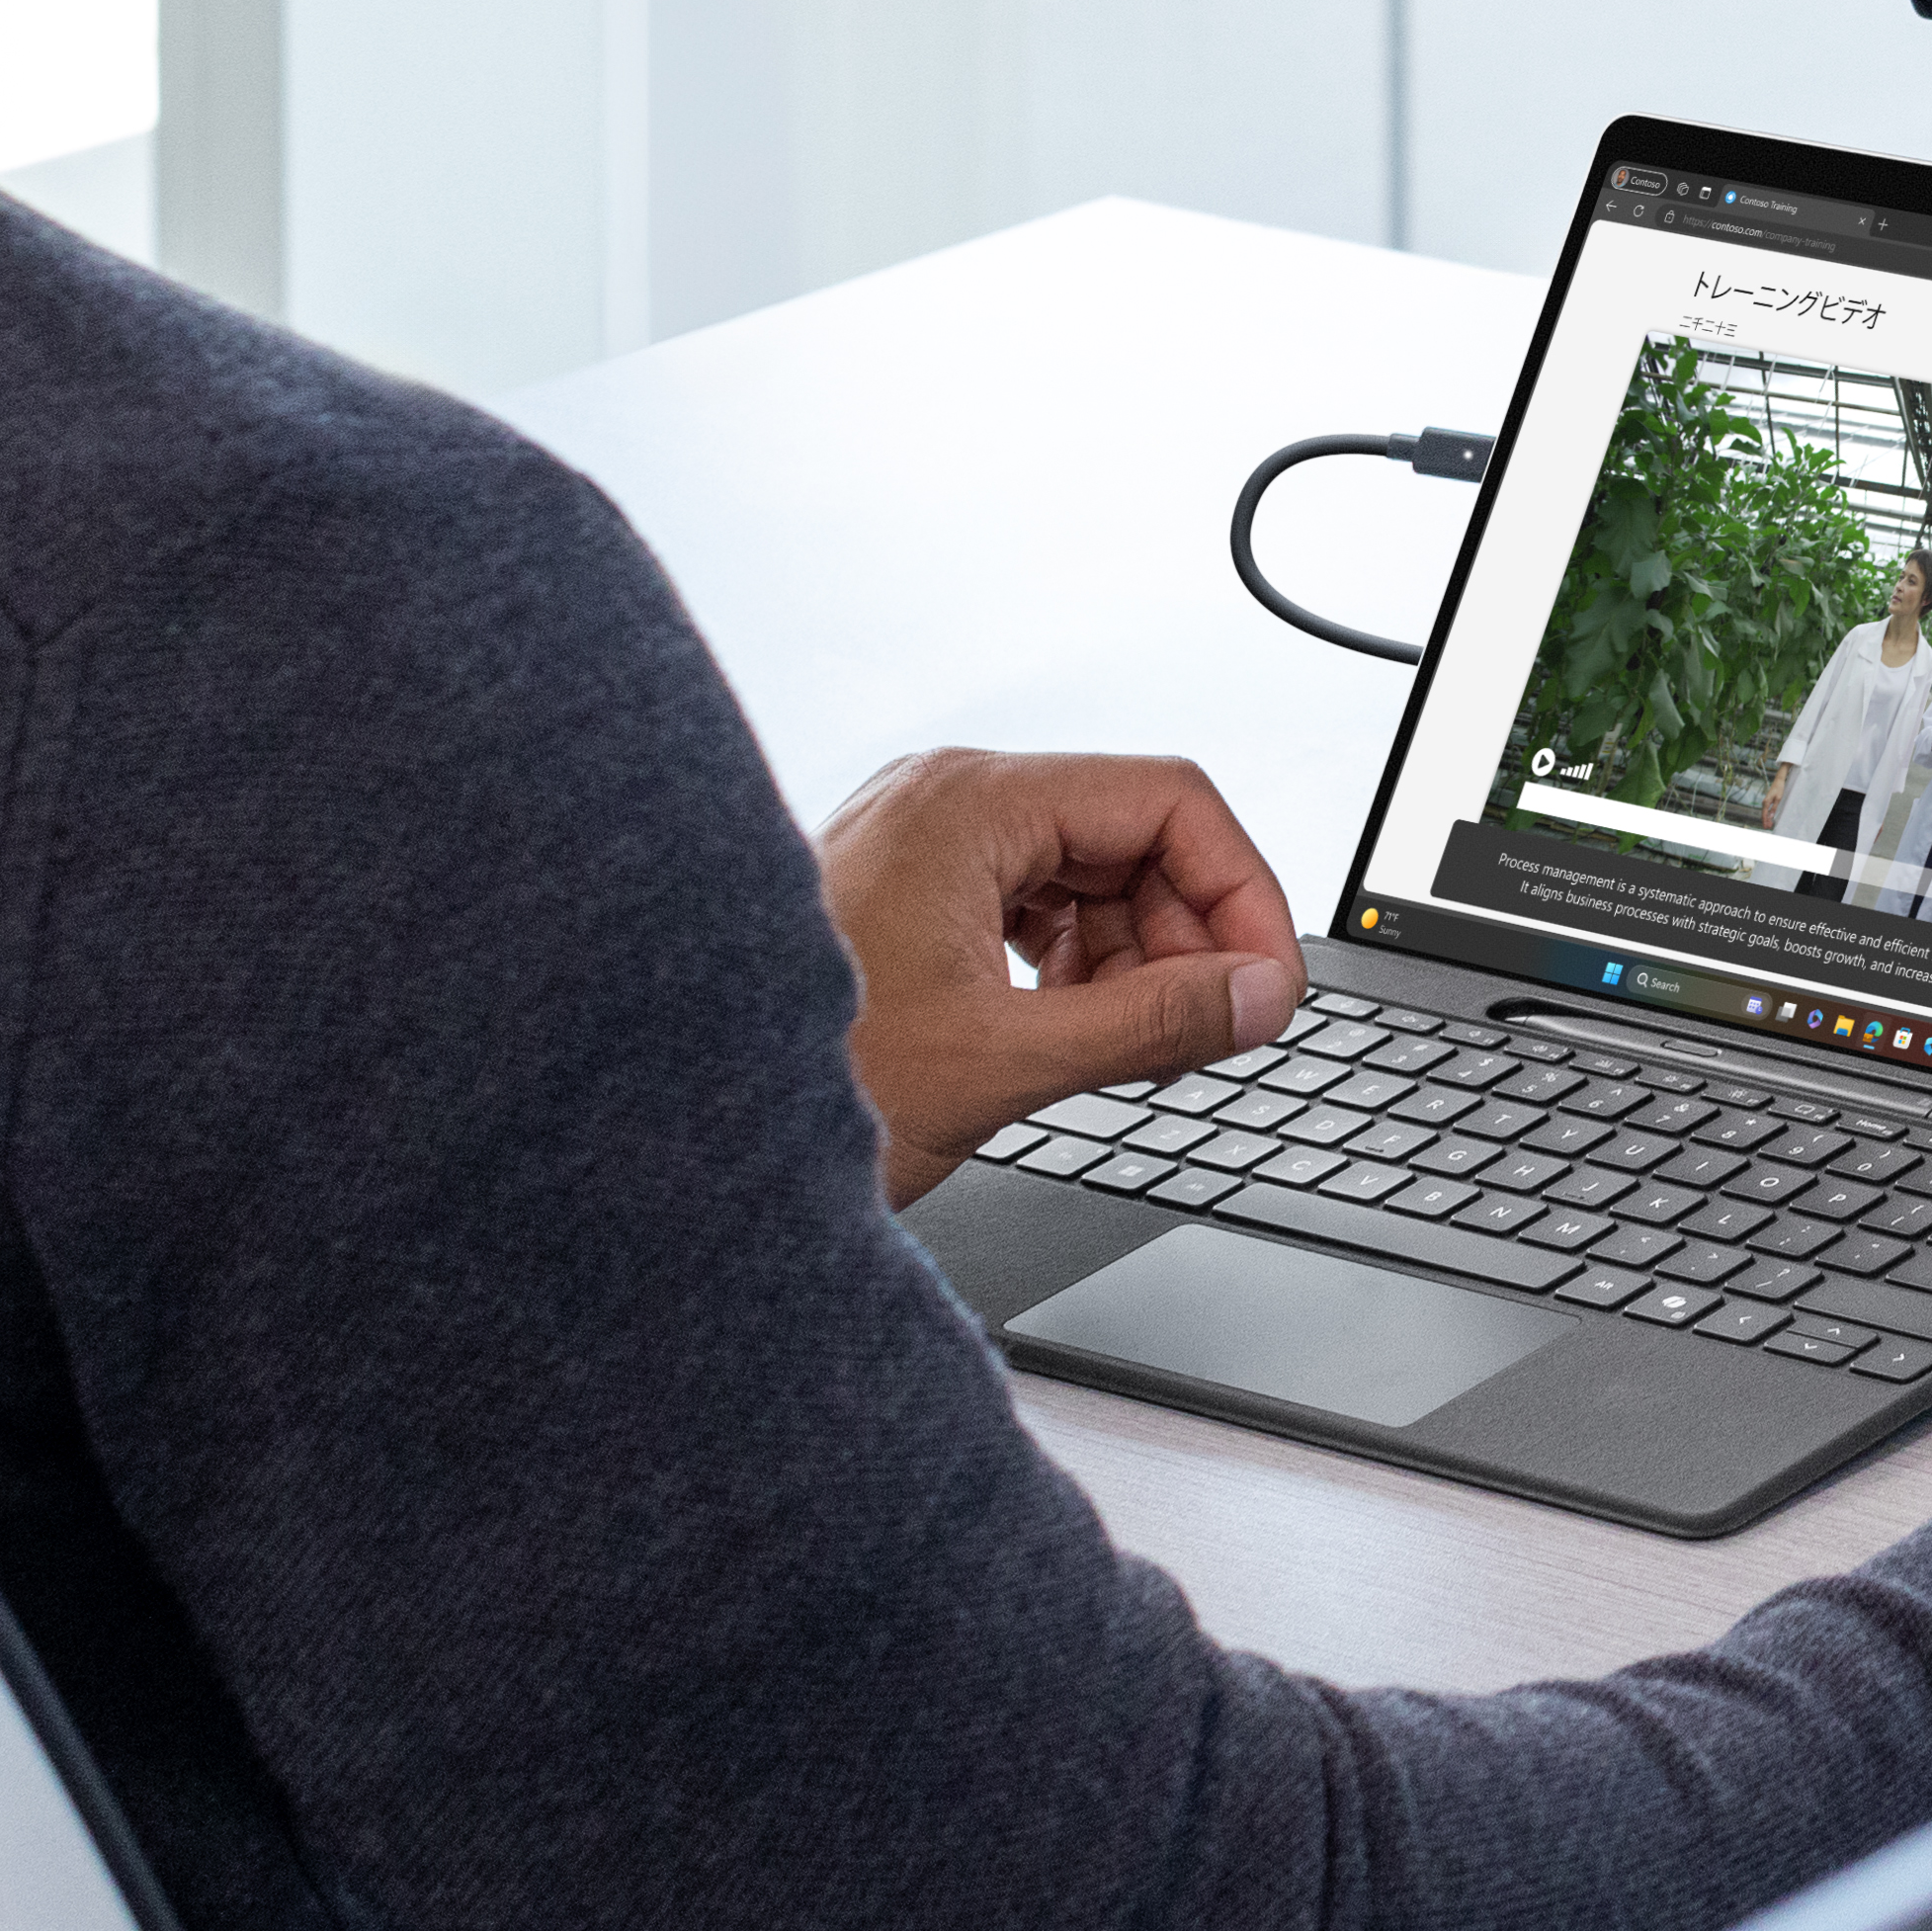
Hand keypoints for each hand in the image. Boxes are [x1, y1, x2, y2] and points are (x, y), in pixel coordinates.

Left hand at [817, 745, 1306, 1202]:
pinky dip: (1074, 969)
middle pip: (1133, 835)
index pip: (1170, 800)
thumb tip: (1258, 997)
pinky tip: (1071, 1032)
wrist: (664, 1130)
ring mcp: (925, 845)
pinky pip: (1034, 907)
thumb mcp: (1005, 1060)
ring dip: (1131, 961)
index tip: (1267, 979)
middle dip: (1185, 936)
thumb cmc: (795, 1080)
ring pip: (1088, 877)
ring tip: (1129, 1049)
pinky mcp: (911, 894)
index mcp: (970, 804)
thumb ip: (1154, 1023)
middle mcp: (947, 802)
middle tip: (1210, 1030)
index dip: (1241, 890)